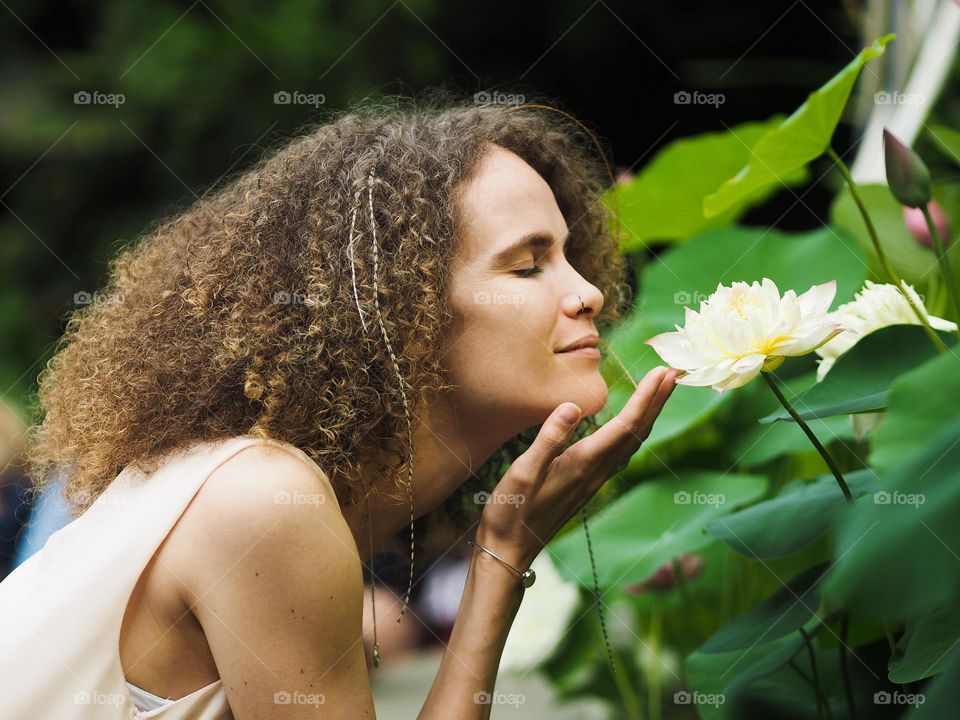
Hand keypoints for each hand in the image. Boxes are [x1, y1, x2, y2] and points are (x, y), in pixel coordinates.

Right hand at [475, 366, 684, 570]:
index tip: (663, 372)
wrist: (509, 550)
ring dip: (649, 413)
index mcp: (583, 464)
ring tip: (661, 389)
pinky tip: (632, 424)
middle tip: (676, 370)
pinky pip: (620, 452)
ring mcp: (593, 479)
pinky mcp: (586, 483)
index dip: (646, 397)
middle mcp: (596, 471)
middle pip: (637, 432)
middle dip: (658, 400)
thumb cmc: (510, 513)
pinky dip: (633, 430)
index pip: (625, 426)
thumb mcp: (521, 473)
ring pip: (632, 442)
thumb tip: (573, 407)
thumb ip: (548, 439)